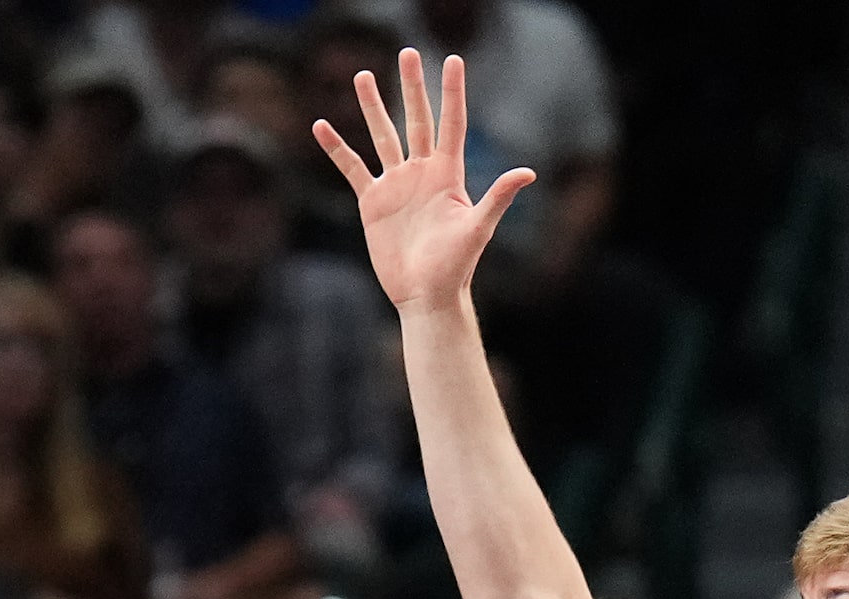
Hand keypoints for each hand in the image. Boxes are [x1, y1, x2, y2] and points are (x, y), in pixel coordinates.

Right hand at [312, 51, 534, 313]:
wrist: (425, 294)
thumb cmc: (456, 265)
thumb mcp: (478, 229)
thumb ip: (498, 197)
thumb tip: (526, 173)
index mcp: (448, 173)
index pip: (451, 123)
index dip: (452, 92)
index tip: (451, 59)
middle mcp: (422, 172)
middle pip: (415, 119)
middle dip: (411, 86)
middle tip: (406, 53)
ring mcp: (396, 185)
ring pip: (382, 136)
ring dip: (372, 107)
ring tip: (362, 76)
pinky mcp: (373, 202)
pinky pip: (352, 169)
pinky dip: (337, 149)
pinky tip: (322, 127)